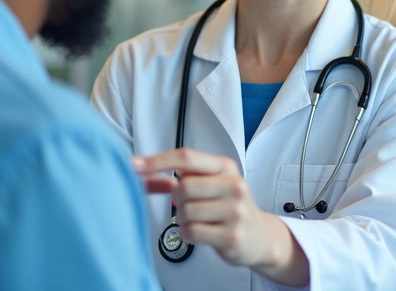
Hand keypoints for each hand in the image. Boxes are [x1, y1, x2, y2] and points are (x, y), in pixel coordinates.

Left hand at [132, 148, 278, 268]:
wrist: (260, 237)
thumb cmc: (229, 206)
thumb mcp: (214, 183)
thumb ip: (183, 174)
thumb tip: (141, 168)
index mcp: (226, 167)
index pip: (187, 157)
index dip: (158, 161)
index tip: (135, 165)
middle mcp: (234, 186)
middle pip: (183, 187)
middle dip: (176, 199)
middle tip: (188, 204)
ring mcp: (235, 211)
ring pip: (184, 211)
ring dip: (182, 218)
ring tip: (199, 219)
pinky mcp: (231, 236)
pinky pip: (190, 232)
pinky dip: (187, 233)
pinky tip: (201, 232)